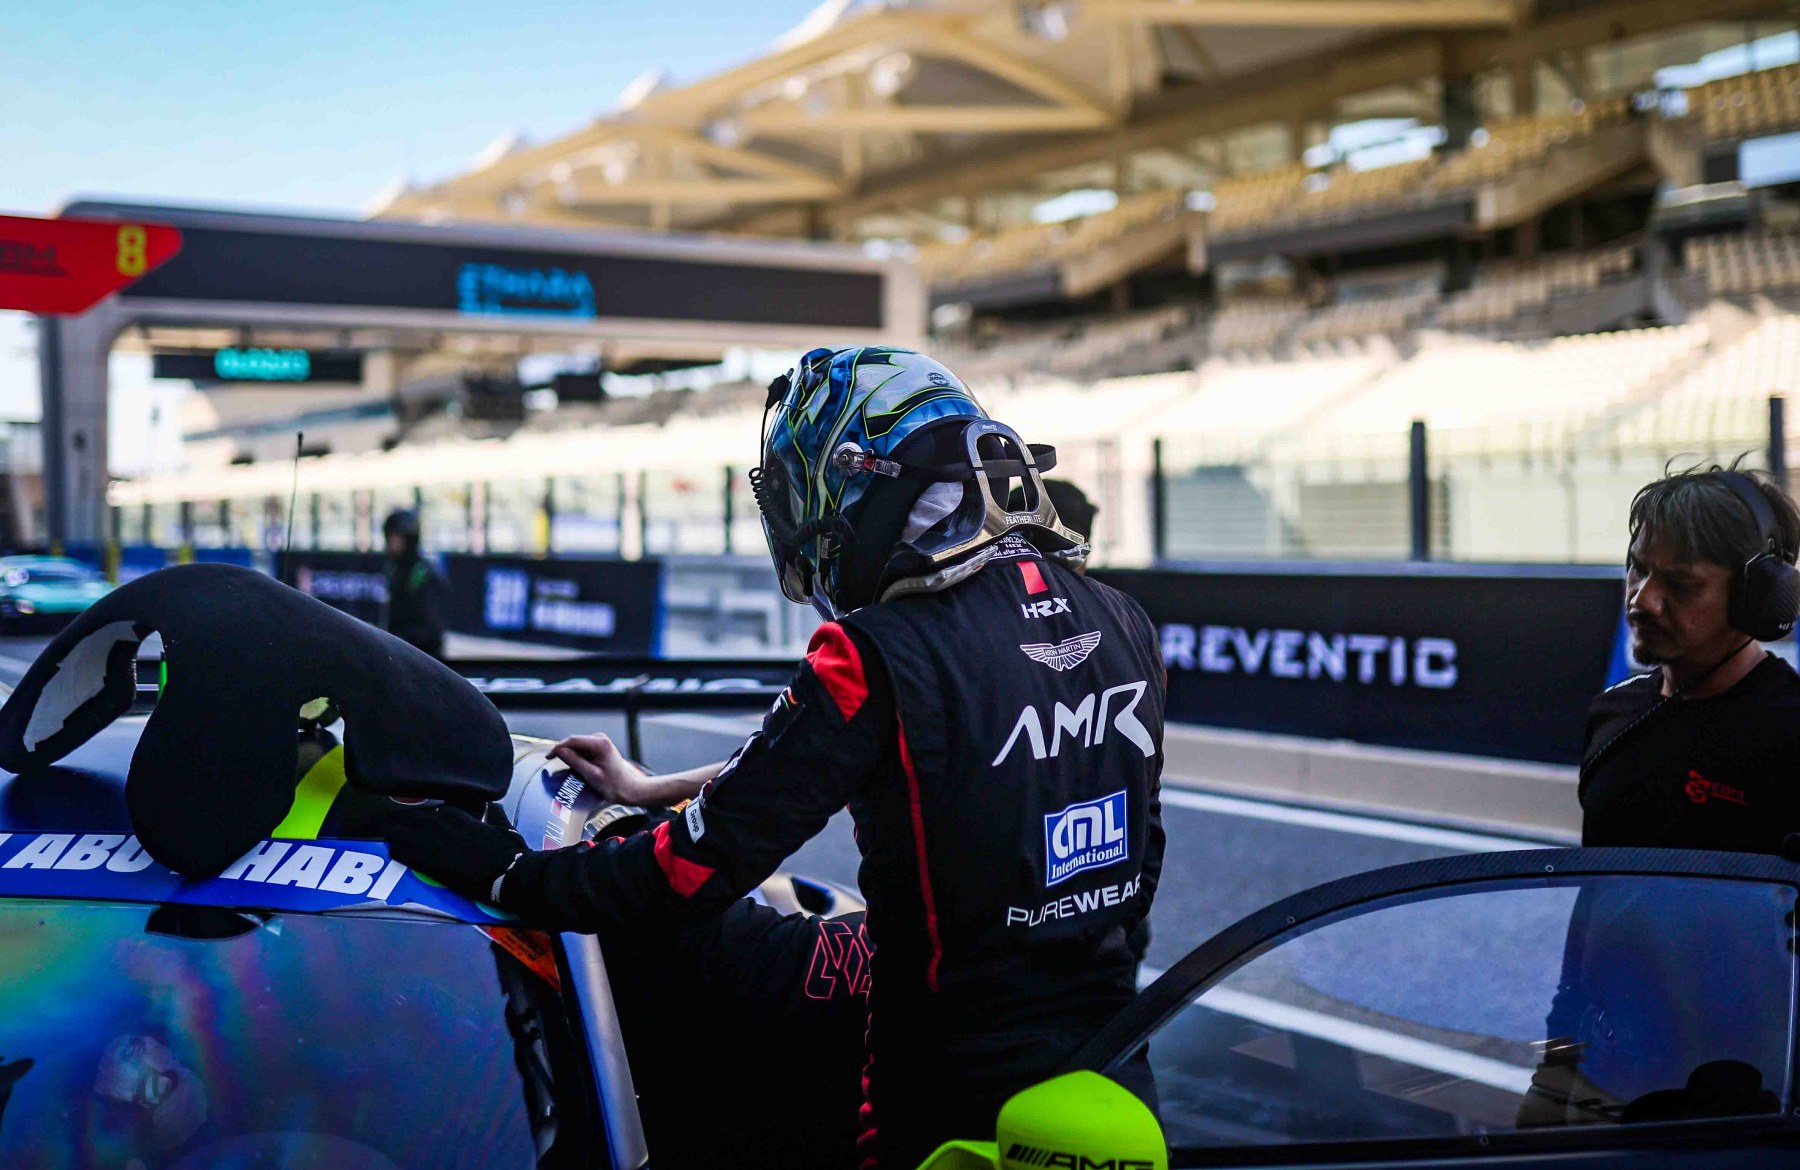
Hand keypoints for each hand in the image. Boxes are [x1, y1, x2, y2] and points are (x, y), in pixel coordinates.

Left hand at [383, 804, 526, 904]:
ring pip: (403, 833)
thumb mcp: (505, 828)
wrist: (505, 873)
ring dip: (393, 833)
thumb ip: (496, 815)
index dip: (425, 818)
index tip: (420, 821)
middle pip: (412, 819)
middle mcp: (442, 825)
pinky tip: (390, 849)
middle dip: (401, 822)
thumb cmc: (508, 851)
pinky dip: (396, 850)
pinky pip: (403, 852)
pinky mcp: (428, 862)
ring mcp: (433, 843)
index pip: (434, 811)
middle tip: (389, 825)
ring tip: (384, 834)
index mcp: (459, 815)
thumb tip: (493, 805)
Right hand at [550, 734, 659, 804]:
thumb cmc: (613, 785)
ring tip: (569, 770)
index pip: (572, 740)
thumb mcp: (591, 775)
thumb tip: (560, 751)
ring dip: (571, 756)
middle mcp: (600, 739)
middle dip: (563, 752)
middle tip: (553, 764)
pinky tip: (577, 769)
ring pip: (577, 746)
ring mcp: (600, 742)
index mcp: (600, 743)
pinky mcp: (599, 748)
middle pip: (574, 742)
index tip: (548, 757)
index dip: (558, 747)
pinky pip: (582, 750)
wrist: (628, 789)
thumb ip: (575, 762)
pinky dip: (577, 758)